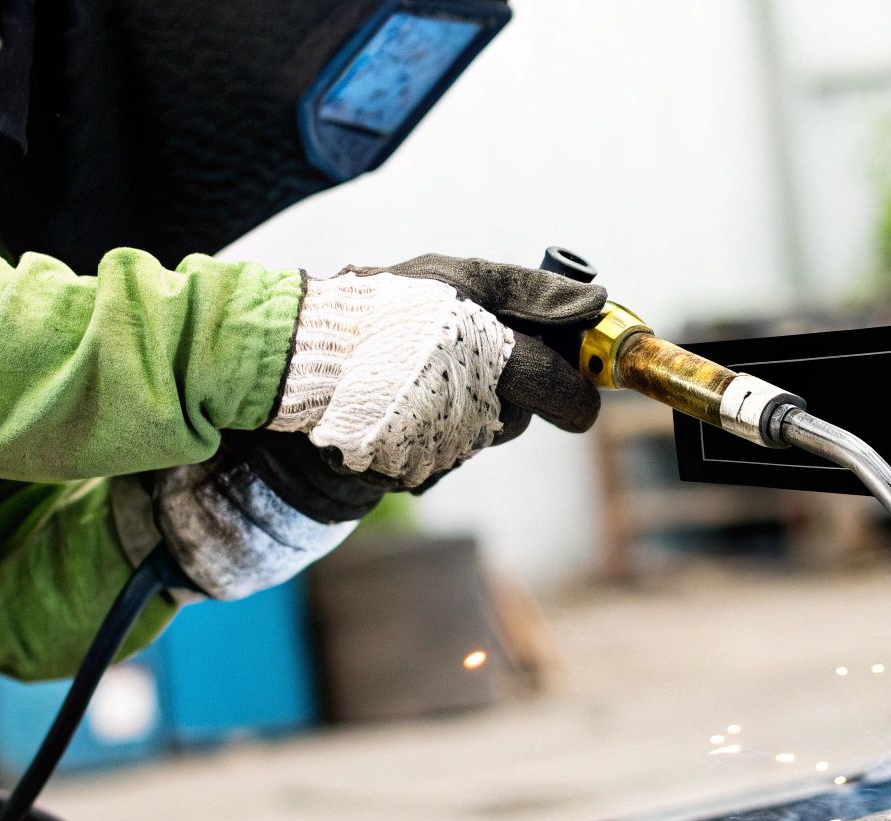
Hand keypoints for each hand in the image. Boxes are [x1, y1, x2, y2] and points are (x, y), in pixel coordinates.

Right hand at [267, 256, 606, 487]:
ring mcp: (438, 448)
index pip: (561, 389)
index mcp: (485, 356)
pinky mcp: (412, 473)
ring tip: (427, 366)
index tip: (579, 379)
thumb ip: (532, 292)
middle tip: (489, 361)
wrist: (295, 358)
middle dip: (517, 393)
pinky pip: (446, 449)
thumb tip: (595, 302)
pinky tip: (408, 396)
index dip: (577, 388)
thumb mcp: (459, 278)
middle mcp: (466, 411)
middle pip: (522, 417)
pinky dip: (436, 425)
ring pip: (484, 432)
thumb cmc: (384, 307)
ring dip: (471, 404)